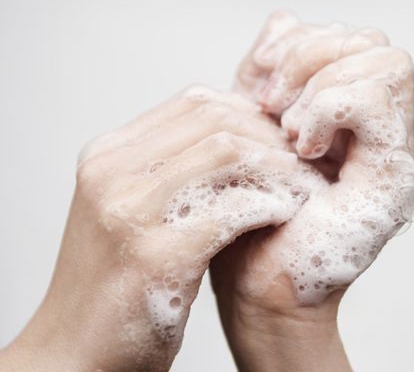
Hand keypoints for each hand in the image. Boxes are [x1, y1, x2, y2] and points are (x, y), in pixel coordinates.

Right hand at [0, 85, 308, 371]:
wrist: (75, 350)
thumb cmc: (114, 283)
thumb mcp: (129, 212)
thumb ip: (167, 172)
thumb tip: (234, 142)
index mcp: (107, 156)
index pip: (194, 103)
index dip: (248, 114)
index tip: (277, 140)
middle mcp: (112, 172)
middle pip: (214, 120)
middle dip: (269, 137)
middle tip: (300, 159)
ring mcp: (129, 211)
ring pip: (228, 153)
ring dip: (276, 167)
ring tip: (301, 184)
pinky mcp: (156, 254)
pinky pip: (234, 207)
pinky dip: (270, 204)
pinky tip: (286, 213)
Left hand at [211, 13, 413, 371]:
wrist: (256, 285)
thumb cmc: (249, 216)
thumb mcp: (250, 128)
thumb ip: (268, 75)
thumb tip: (282, 21)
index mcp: (347, 120)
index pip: (351, 40)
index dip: (303, 44)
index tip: (260, 82)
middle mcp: (377, 133)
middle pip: (373, 44)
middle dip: (311, 57)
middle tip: (271, 102)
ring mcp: (391, 154)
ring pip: (387, 63)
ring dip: (322, 83)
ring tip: (288, 128)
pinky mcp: (391, 178)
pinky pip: (378, 102)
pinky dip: (330, 106)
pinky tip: (301, 143)